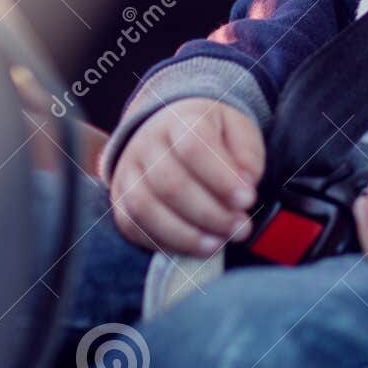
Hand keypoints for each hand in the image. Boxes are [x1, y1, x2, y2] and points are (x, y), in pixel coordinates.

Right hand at [109, 97, 263, 256]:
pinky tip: (195, 247)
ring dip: (186, 235)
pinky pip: (131, 226)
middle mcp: (147, 143)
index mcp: (181, 120)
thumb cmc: (212, 134)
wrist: (171, 128)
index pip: (194, 147)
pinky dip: (164, 243)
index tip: (248, 199)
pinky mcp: (119, 198)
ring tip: (219, 244)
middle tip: (241, 228)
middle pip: (170, 184)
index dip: (222, 178)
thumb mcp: (239, 131)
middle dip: (210, 214)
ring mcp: (128, 171)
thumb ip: (248, 154)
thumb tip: (248, 182)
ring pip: (145, 208)